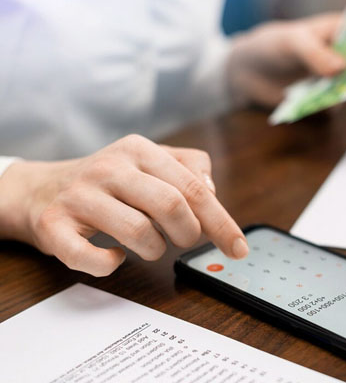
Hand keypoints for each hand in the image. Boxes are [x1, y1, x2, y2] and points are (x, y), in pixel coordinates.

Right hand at [0, 135, 248, 276]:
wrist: (38, 189)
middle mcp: (110, 167)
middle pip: (172, 205)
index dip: (221, 222)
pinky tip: (114, 256)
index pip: (193, 187)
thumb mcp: (148, 162)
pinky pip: (90, 257)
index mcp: (139, 150)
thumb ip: (188, 169)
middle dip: (188, 234)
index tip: (239, 249)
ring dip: (154, 250)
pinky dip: (110, 264)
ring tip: (148, 245)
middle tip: (183, 242)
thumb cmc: (108, 182)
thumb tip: (211, 191)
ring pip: (139, 232)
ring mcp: (79, 195)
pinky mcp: (53, 225)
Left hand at [227, 13, 345, 107]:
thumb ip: (315, 53)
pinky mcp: (326, 99)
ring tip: (319, 90)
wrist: (250, 72)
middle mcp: (344, 54)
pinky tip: (307, 101)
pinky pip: (333, 106)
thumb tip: (342, 67)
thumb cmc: (273, 46)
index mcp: (341, 30)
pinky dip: (324, 107)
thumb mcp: (292, 43)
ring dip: (341, 92)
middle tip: (345, 80)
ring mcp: (336, 78)